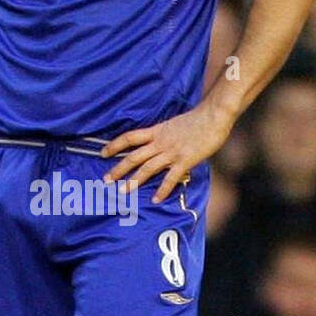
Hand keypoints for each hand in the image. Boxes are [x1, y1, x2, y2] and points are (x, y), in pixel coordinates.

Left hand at [101, 100, 232, 203]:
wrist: (213, 115)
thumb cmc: (198, 119)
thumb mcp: (174, 124)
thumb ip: (165, 135)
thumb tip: (159, 143)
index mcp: (157, 131)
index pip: (130, 137)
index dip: (115, 145)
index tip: (103, 153)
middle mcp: (160, 142)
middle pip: (134, 156)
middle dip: (119, 168)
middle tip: (106, 180)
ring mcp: (172, 152)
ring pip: (147, 168)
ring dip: (134, 180)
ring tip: (123, 192)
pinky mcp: (185, 160)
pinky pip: (170, 178)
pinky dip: (162, 189)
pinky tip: (155, 199)